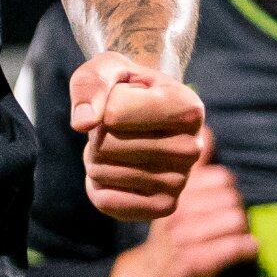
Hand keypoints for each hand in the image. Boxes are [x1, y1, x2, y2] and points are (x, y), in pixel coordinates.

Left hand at [69, 58, 206, 222]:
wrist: (143, 119)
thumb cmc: (125, 88)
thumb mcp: (107, 69)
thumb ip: (90, 84)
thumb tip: (83, 124)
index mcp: (189, 108)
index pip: (114, 114)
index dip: (102, 104)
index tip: (120, 99)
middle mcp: (192, 148)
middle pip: (106, 145)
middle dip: (96, 133)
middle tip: (113, 128)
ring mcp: (181, 181)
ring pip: (102, 171)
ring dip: (94, 158)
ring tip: (116, 147)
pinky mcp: (164, 207)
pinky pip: (106, 201)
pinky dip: (97, 185)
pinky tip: (115, 172)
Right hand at [106, 161, 257, 276]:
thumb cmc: (167, 235)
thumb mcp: (171, 197)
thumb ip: (193, 166)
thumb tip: (206, 130)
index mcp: (175, 193)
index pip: (221, 178)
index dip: (227, 190)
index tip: (218, 204)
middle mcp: (178, 212)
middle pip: (232, 198)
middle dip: (236, 211)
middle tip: (228, 223)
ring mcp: (186, 238)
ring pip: (238, 220)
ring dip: (243, 230)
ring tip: (234, 237)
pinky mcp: (198, 263)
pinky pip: (239, 247)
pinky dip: (248, 248)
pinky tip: (242, 251)